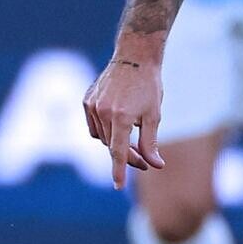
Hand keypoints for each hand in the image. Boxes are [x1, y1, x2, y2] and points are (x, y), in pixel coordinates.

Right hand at [83, 55, 165, 188]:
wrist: (134, 57)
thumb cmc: (148, 86)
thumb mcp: (154, 115)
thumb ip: (151, 142)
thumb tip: (155, 165)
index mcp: (122, 116)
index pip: (118, 151)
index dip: (119, 170)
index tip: (118, 186)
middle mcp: (103, 111)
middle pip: (112, 146)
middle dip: (128, 156)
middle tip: (144, 161)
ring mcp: (92, 105)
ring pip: (101, 137)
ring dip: (115, 142)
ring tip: (133, 137)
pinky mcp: (87, 100)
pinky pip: (93, 125)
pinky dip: (104, 130)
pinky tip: (117, 124)